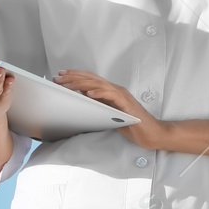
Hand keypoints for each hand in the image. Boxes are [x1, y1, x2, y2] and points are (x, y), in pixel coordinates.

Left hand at [53, 70, 167, 149]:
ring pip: (100, 84)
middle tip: (58, 77)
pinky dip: (100, 92)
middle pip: (93, 79)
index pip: (91, 79)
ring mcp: (122, 96)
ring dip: (82, 83)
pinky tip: (89, 93)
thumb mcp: (109, 113)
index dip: (76, 75)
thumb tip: (81, 99)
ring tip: (68, 84)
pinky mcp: (127, 104)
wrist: (150, 133)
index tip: (61, 76)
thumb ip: (99, 105)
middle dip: (74, 77)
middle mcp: (116, 90)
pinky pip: (111, 95)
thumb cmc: (131, 125)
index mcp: (111, 92)